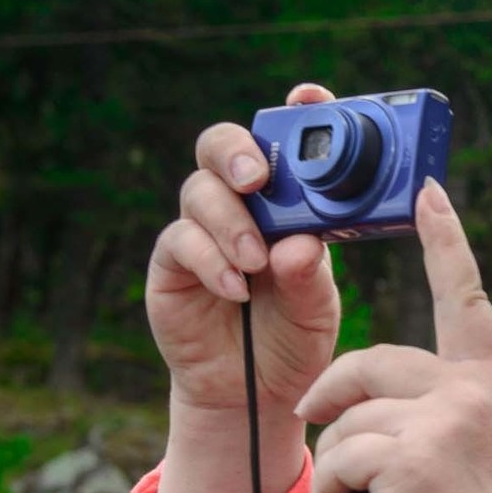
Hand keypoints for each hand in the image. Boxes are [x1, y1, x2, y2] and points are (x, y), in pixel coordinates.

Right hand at [149, 82, 342, 416]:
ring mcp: (203, 230)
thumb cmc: (293, 338)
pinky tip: (235, 287)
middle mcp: (241, 205)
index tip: (310, 97)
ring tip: (256, 261)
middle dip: (238, 151)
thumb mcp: (319, 307)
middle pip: (221, 146)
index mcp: (286, 202)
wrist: (255, 395)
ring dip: (230, 222)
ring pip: (199, 191)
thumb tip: (302, 243)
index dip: (295, 113)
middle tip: (258, 178)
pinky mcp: (172, 264)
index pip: (283, 143)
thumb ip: (312, 275)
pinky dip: (210, 260)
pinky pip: (180, 241)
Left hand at [294, 180, 491, 492]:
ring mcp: (443, 420)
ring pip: (348, 420)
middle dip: (331, 394)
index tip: (429, 192)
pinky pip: (338, 460)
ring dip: (333, 466)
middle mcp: (472, 389)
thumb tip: (374, 413)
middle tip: (310, 423)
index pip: (466, 300)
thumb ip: (452, 415)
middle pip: (371, 362)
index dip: (446, 242)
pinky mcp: (410, 457)